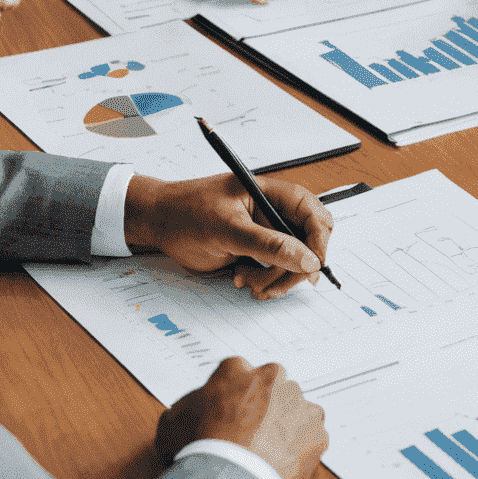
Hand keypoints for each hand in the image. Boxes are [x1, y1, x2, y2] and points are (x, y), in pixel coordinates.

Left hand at [125, 172, 332, 299]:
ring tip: (249, 282)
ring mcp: (266, 233)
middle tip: (278, 284)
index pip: (313, 214)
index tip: (312, 267)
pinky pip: (275, 271)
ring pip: (293, 261)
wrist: (159, 225)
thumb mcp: (228, 229)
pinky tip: (242, 279)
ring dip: (276, 278)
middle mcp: (274, 212)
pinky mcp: (256, 252)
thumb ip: (269, 245)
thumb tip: (308, 260)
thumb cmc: (188, 213)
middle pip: (309, 241)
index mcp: (273, 194)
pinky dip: (265, 281)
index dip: (318, 241)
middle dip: (297, 266)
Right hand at [156, 357, 327, 478]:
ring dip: (286, 426)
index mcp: (238, 370)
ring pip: (296, 411)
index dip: (232, 396)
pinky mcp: (317, 433)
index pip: (237, 373)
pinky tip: (282, 464)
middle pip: (272, 388)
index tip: (230, 412)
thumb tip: (192, 409)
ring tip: (267, 453)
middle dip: (264, 407)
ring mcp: (300, 405)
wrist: (229, 476)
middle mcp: (274, 379)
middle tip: (249, 434)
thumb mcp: (173, 420)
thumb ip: (189, 405)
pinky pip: (312, 439)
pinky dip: (301, 450)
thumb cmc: (200, 447)